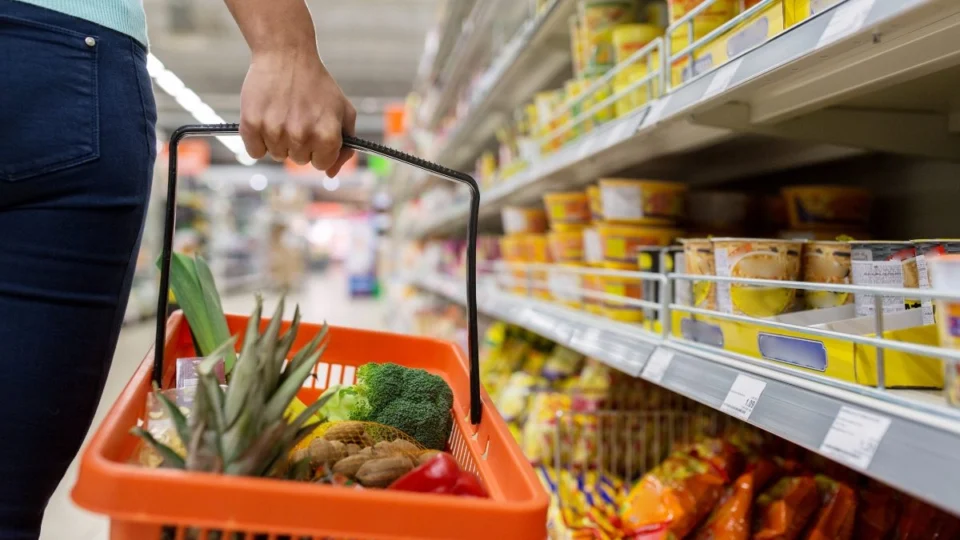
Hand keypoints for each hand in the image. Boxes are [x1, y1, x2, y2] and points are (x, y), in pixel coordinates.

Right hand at [238, 49, 355, 176]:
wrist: (286, 55)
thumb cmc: (317, 84)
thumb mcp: (344, 111)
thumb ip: (346, 145)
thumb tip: (330, 173)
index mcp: (327, 135)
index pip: (322, 164)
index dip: (320, 149)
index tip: (315, 131)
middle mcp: (301, 136)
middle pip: (299, 160)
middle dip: (300, 144)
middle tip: (298, 117)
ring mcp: (275, 131)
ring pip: (277, 156)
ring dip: (280, 141)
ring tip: (283, 114)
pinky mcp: (251, 124)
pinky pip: (255, 151)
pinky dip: (258, 140)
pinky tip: (266, 118)